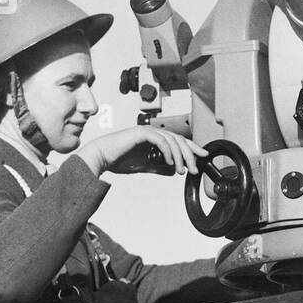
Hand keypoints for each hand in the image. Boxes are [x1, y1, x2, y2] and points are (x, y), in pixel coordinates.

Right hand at [76, 126, 206, 177]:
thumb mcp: (144, 166)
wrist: (100, 157)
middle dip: (190, 154)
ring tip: (182, 170)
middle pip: (179, 139)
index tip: (202, 157)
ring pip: (172, 140)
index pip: (178, 141)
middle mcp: (152, 131)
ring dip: (180, 156)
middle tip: (194, 168)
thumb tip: (174, 171)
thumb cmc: (118, 160)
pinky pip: (161, 140)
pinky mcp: (142, 133)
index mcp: (154, 137)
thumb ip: (159, 167)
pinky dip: (169, 151)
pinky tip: (171, 163)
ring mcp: (147, 131)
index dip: (192, 148)